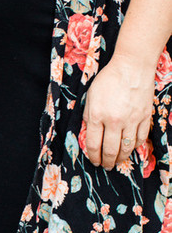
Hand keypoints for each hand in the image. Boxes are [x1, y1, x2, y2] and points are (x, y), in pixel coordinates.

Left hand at [83, 53, 154, 168]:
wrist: (132, 66)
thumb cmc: (108, 79)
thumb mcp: (90, 96)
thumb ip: (88, 116)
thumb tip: (88, 133)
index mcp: (97, 115)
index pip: (93, 144)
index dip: (93, 157)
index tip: (94, 161)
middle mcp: (114, 121)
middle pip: (110, 151)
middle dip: (106, 162)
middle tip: (105, 166)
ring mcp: (131, 120)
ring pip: (126, 148)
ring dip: (120, 158)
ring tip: (116, 161)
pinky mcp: (144, 117)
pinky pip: (140, 139)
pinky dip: (134, 147)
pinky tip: (130, 149)